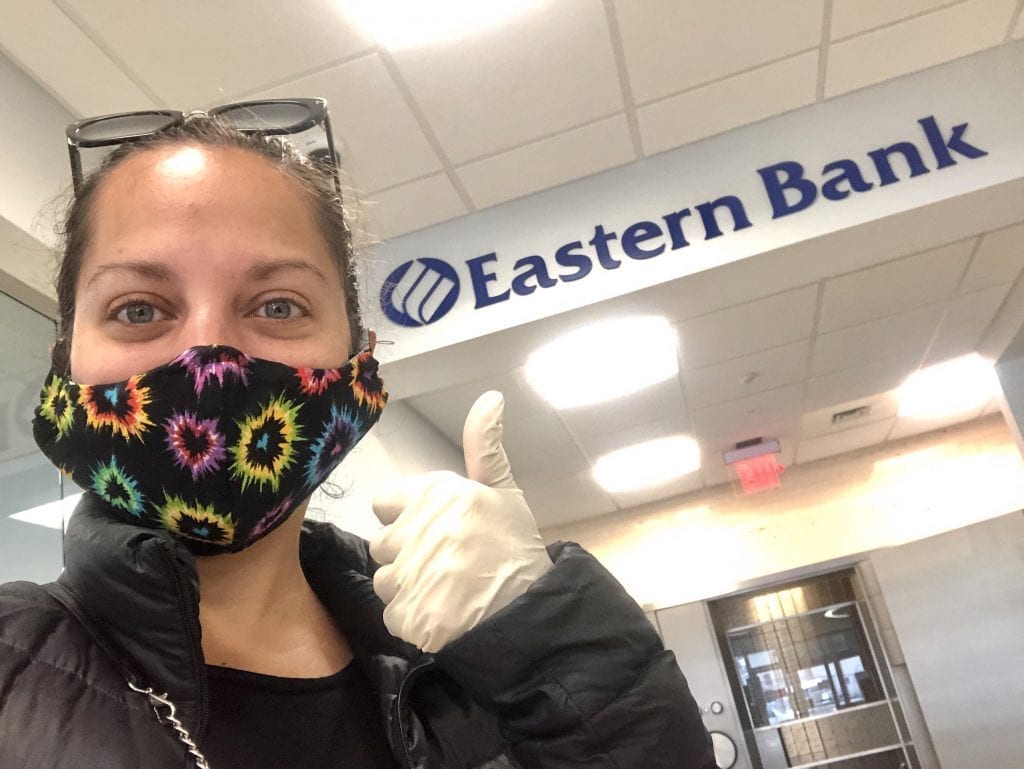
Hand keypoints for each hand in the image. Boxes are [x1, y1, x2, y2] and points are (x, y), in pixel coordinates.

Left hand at [368, 391, 551, 651]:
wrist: (534, 613)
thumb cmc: (517, 551)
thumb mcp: (505, 493)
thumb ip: (485, 447)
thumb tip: (490, 398)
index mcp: (436, 495)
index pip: (384, 503)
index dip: (405, 518)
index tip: (434, 531)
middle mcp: (417, 530)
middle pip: (383, 545)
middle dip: (406, 555)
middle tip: (447, 564)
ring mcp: (411, 575)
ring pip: (386, 581)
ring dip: (408, 589)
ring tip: (448, 591)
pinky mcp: (409, 615)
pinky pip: (393, 615)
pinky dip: (414, 619)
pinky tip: (444, 614)